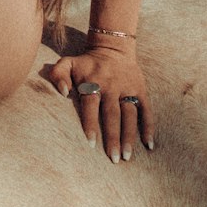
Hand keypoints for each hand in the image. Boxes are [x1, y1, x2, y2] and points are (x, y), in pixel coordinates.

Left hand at [49, 45, 154, 162]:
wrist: (113, 47)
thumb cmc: (86, 63)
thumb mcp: (67, 63)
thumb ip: (58, 75)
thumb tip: (63, 92)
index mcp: (93, 81)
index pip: (91, 105)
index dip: (90, 124)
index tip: (91, 144)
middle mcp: (111, 86)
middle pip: (112, 114)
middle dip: (113, 137)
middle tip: (113, 159)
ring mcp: (127, 88)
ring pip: (130, 115)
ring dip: (129, 136)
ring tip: (127, 156)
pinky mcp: (140, 89)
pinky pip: (146, 109)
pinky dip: (148, 126)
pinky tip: (148, 144)